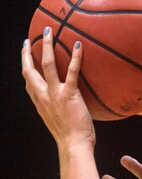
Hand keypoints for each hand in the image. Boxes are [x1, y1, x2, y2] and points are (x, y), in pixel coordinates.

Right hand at [21, 29, 94, 150]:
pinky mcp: (69, 95)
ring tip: (49, 31)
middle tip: (30, 39)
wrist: (74, 147)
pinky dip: (75, 58)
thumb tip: (68, 109)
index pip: (28, 82)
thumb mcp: (59, 124)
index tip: (25, 57)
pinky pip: (71, 71)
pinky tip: (78, 46)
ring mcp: (55, 94)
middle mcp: (43, 96)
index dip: (26, 68)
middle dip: (27, 52)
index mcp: (40, 103)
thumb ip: (59, 112)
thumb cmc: (71, 140)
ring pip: (46, 63)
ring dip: (47, 45)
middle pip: (29, 69)